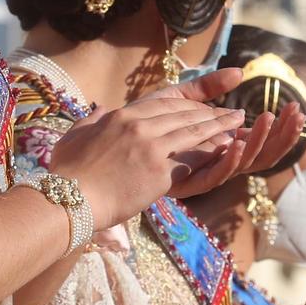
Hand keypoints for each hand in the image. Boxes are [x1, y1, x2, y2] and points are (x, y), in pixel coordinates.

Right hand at [48, 77, 246, 226]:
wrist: (69, 200)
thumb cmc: (67, 173)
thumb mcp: (73, 138)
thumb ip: (90, 121)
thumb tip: (99, 109)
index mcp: (120, 116)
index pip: (163, 104)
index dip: (188, 106)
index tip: (203, 107)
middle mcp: (139, 126)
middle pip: (183, 114)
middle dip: (211, 113)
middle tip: (231, 113)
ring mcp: (152, 147)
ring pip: (194, 131)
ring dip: (220, 126)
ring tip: (238, 123)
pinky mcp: (160, 171)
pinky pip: (193, 158)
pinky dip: (213, 152)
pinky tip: (228, 150)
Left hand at [153, 69, 304, 199]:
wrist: (111, 152)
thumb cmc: (141, 125)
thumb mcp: (178, 98)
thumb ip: (209, 87)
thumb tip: (240, 72)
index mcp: (223, 145)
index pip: (263, 139)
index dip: (282, 126)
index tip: (298, 108)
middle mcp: (219, 162)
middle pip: (263, 154)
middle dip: (283, 136)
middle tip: (298, 115)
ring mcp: (206, 174)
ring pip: (244, 165)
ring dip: (260, 142)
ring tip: (271, 119)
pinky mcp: (188, 185)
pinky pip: (216, 176)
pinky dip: (228, 160)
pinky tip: (236, 142)